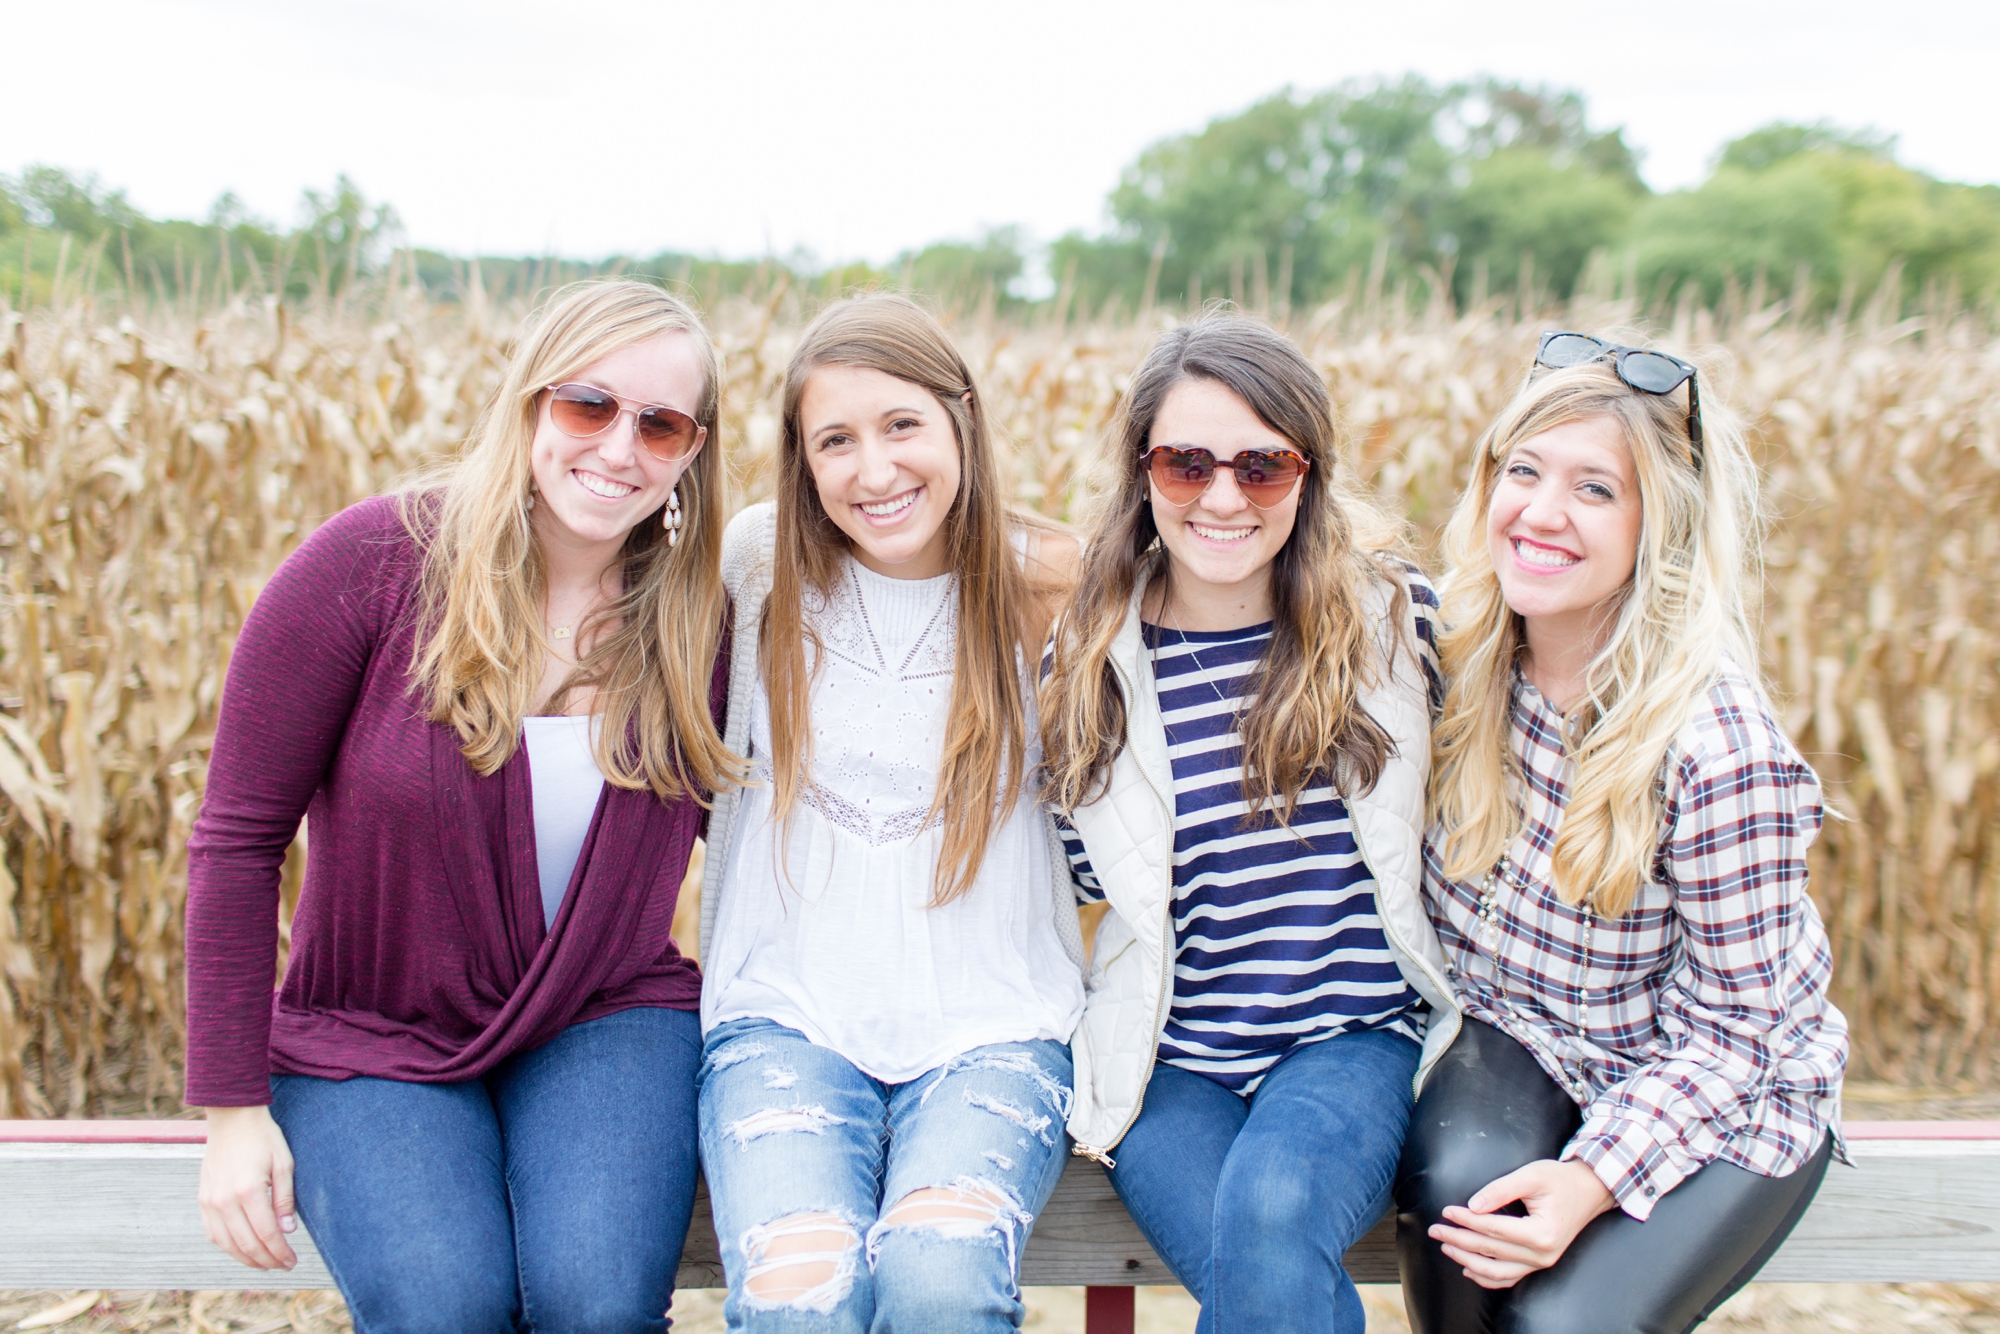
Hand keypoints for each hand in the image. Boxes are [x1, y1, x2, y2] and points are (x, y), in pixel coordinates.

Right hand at [198, 1105, 299, 1270]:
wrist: (232, 1119)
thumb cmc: (263, 1138)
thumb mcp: (283, 1163)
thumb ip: (284, 1199)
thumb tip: (287, 1231)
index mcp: (248, 1190)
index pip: (266, 1233)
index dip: (280, 1252)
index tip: (292, 1261)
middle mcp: (224, 1200)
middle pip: (246, 1244)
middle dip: (267, 1260)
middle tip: (283, 1266)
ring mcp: (210, 1201)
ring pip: (227, 1244)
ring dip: (247, 1259)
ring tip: (266, 1264)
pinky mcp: (202, 1200)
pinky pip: (213, 1234)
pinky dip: (228, 1248)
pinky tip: (243, 1251)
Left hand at [1429, 1158, 1615, 1288]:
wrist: (1589, 1190)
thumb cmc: (1560, 1180)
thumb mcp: (1531, 1176)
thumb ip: (1500, 1190)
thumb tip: (1472, 1206)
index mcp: (1542, 1233)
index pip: (1493, 1229)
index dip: (1466, 1220)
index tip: (1446, 1211)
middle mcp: (1543, 1254)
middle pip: (1491, 1251)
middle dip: (1459, 1240)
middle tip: (1435, 1230)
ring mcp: (1542, 1263)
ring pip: (1497, 1272)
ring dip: (1468, 1261)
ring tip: (1446, 1246)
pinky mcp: (1539, 1263)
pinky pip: (1510, 1278)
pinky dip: (1487, 1278)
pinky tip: (1468, 1268)